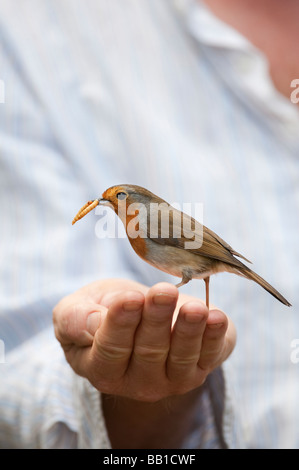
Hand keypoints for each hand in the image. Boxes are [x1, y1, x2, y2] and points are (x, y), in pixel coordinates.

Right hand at [53, 279, 235, 401]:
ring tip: (195, 308)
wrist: (137, 314)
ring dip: (189, 330)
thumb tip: (95, 324)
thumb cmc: (101, 309)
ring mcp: (169, 380)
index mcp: (100, 368)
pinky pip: (208, 356)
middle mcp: (136, 382)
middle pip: (148, 352)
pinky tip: (217, 318)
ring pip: (181, 357)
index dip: (120, 324)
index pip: (110, 349)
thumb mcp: (76, 309)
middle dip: (156, 320)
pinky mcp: (196, 369)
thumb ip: (75, 319)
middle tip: (163, 292)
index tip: (130, 298)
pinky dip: (214, 337)